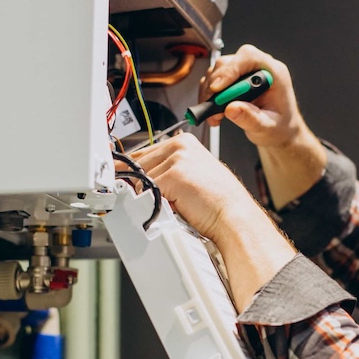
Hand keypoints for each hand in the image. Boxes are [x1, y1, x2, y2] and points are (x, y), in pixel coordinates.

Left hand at [127, 133, 263, 242]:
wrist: (233, 216)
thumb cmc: (217, 201)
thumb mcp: (191, 175)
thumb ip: (167, 170)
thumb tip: (138, 178)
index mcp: (185, 142)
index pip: (144, 152)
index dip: (133, 169)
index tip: (125, 178)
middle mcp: (180, 145)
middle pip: (139, 164)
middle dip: (142, 184)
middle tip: (159, 198)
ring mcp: (177, 158)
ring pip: (142, 179)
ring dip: (152, 195)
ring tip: (175, 203)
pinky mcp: (173, 175)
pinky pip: (148, 191)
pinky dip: (156, 202)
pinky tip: (175, 206)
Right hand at [201, 44, 327, 208]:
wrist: (282, 136)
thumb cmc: (280, 131)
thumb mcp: (268, 129)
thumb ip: (251, 119)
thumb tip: (234, 108)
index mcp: (274, 72)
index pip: (248, 59)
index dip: (231, 70)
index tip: (218, 88)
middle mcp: (260, 69)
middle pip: (230, 63)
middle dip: (216, 83)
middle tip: (210, 105)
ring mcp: (247, 74)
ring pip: (219, 72)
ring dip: (211, 93)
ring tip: (212, 115)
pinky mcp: (236, 83)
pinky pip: (217, 83)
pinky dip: (211, 98)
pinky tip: (214, 115)